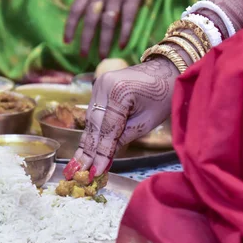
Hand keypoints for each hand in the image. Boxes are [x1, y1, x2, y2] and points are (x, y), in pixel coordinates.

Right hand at [63, 57, 178, 178]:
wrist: (167, 69)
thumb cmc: (164, 95)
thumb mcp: (147, 121)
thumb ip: (124, 138)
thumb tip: (105, 158)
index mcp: (119, 92)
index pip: (108, 129)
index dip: (101, 153)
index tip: (94, 173)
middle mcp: (103, 86)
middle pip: (94, 125)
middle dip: (87, 152)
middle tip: (77, 174)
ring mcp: (99, 84)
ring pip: (90, 121)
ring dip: (85, 144)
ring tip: (76, 166)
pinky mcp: (99, 87)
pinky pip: (93, 113)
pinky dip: (91, 132)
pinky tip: (84, 150)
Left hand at [64, 0, 153, 57]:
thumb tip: (86, 14)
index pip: (76, 9)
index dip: (70, 27)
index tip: (66, 42)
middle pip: (90, 20)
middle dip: (86, 40)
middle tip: (83, 56)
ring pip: (108, 22)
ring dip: (104, 41)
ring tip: (102, 55)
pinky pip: (128, 18)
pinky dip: (125, 32)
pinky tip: (122, 44)